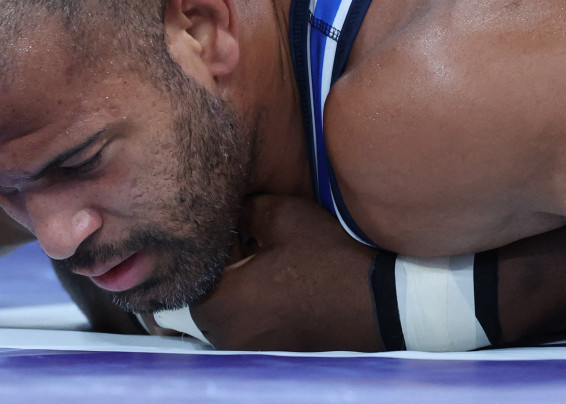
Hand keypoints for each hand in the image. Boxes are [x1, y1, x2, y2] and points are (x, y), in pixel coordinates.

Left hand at [186, 194, 382, 350]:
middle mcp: (225, 335)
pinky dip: (255, 308)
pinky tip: (281, 284)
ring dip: (238, 289)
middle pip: (205, 297)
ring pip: (226, 313)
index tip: (227, 234)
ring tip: (266, 263)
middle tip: (246, 244)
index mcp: (219, 303)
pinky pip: (248, 327)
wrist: (377, 303)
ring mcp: (248, 351)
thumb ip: (244, 209)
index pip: (188, 276)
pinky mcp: (270, 356)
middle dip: (220, 270)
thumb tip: (229, 209)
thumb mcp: (283, 216)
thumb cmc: (326, 259)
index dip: (205, 250)